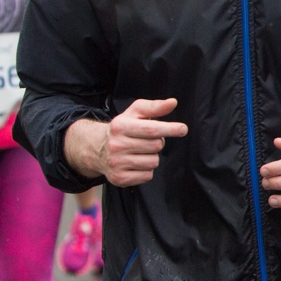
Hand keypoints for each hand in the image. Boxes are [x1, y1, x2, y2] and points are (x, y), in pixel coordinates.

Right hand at [67, 98, 188, 186]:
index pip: (150, 129)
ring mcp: (117, 163)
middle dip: (158, 142)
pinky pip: (147, 175)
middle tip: (146, 140)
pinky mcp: (119, 178)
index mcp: (120, 126)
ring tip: (139, 152)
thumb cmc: (122, 129)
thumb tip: (172, 102)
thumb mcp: (134, 113)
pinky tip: (136, 163)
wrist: (97, 148)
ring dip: (152, 157)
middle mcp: (116, 145)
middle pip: (155, 146)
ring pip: (153, 162)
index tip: (183, 129)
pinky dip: (146, 170)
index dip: (169, 129)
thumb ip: (154, 107)